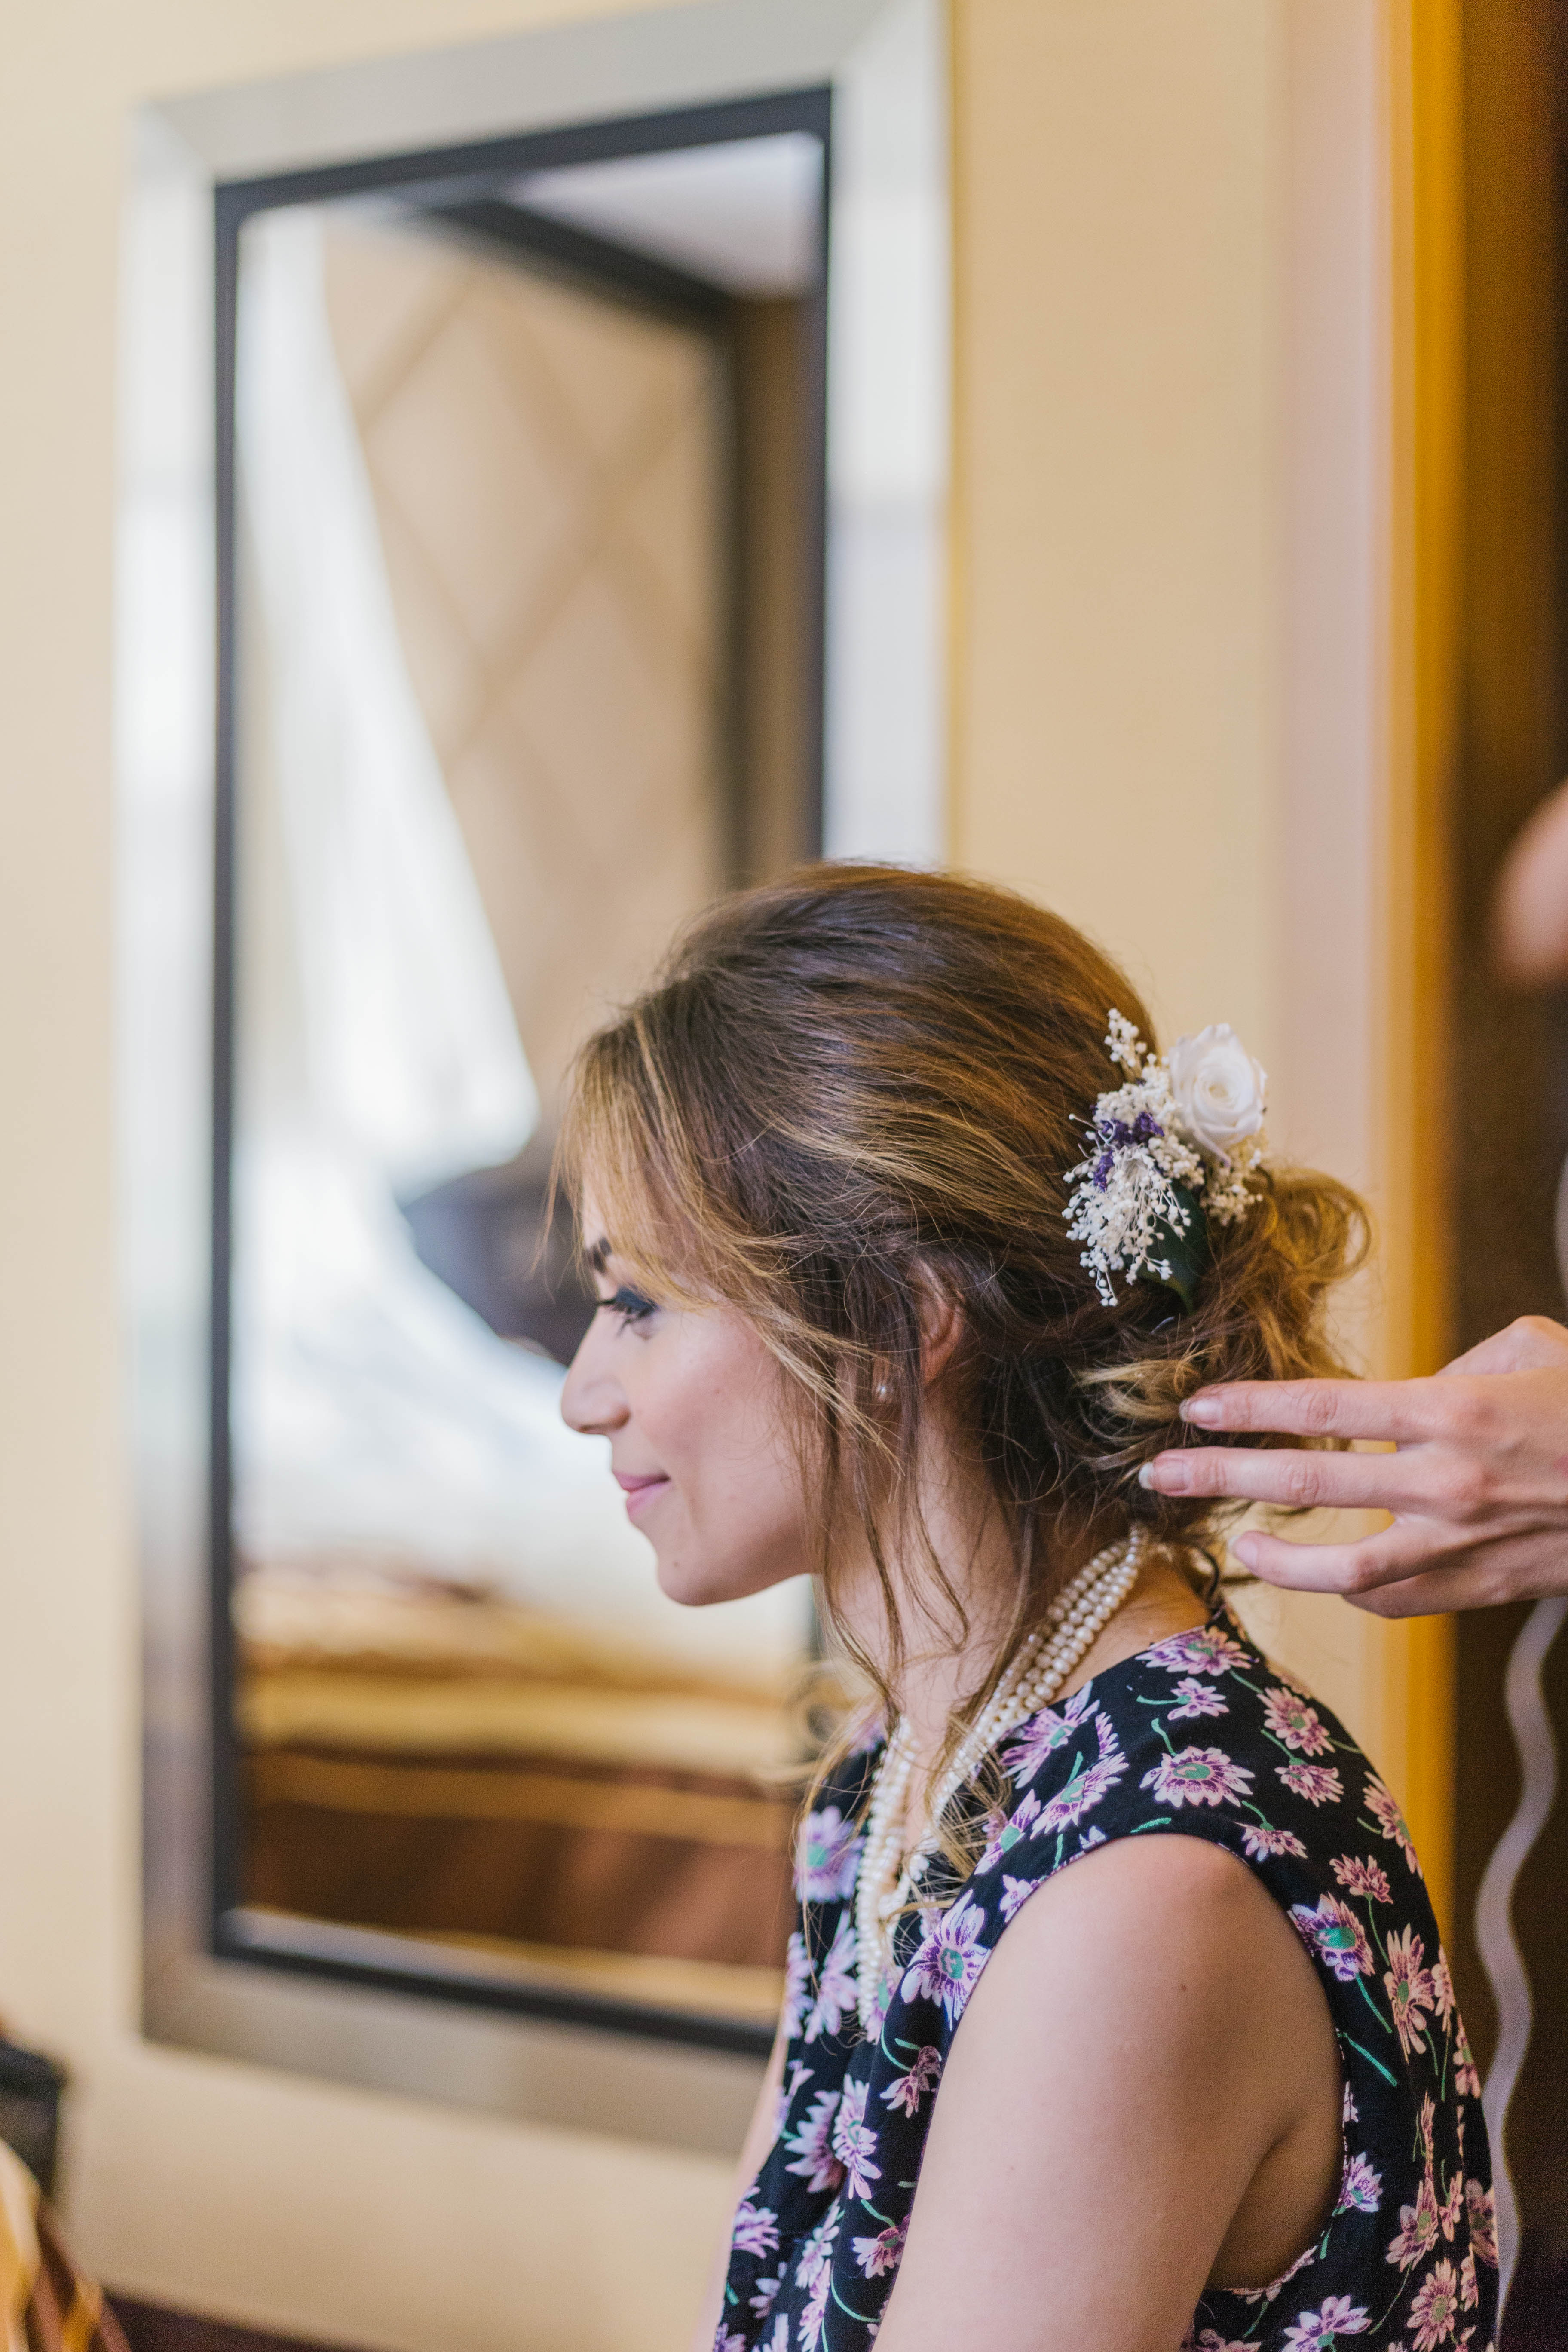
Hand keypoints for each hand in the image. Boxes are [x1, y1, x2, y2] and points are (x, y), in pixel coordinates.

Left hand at [1139, 1317, 1567, 1615]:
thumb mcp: (1527, 1351)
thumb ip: (1452, 1365)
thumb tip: (1403, 1396)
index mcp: (1451, 1411)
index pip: (1321, 1410)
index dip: (1248, 1408)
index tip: (1194, 1407)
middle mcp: (1445, 1482)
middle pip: (1304, 1487)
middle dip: (1220, 1479)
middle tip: (1160, 1478)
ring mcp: (1461, 1545)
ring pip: (1340, 1570)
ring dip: (1275, 1558)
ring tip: (1235, 1542)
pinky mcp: (1480, 1588)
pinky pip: (1396, 1600)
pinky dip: (1353, 1589)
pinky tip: (1323, 1571)